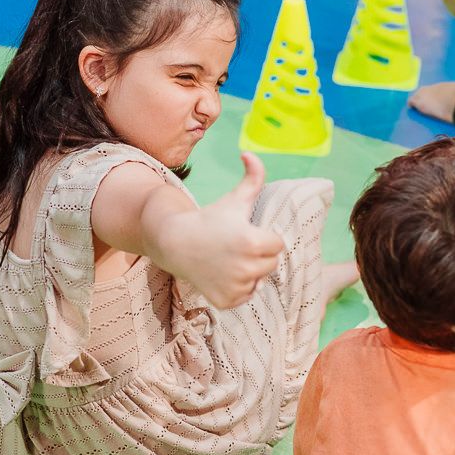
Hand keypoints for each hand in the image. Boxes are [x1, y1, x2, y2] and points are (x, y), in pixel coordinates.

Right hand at [165, 154, 283, 308]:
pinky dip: (238, 288)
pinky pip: (246, 295)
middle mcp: (246, 268)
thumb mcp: (234, 199)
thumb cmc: (209, 218)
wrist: (176, 242)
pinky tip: (222, 274)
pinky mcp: (227, 301)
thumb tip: (250, 153)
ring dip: (249, 272)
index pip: (278, 244)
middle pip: (271, 264)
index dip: (264, 237)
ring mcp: (236, 287)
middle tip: (236, 246)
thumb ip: (252, 177)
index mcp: (253, 243)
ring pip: (259, 280)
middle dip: (258, 255)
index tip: (246, 232)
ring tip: (228, 259)